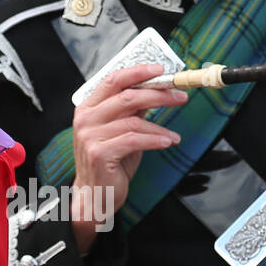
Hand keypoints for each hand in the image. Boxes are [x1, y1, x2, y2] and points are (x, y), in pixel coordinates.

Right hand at [70, 63, 186, 253]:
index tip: (161, 70)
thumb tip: (155, 89)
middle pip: (127, 96)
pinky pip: (134, 140)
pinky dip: (155, 139)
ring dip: (160, 125)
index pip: (113, 80)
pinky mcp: (99, 153)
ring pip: (134, 120)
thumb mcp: (121, 131)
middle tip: (180, 96)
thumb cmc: (109, 163)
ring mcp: (90, 136)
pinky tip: (168, 141)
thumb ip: (131, 111)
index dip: (138, 72)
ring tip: (173, 134)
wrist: (95, 195)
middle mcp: (86, 119)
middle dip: (158, 94)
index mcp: (88, 108)